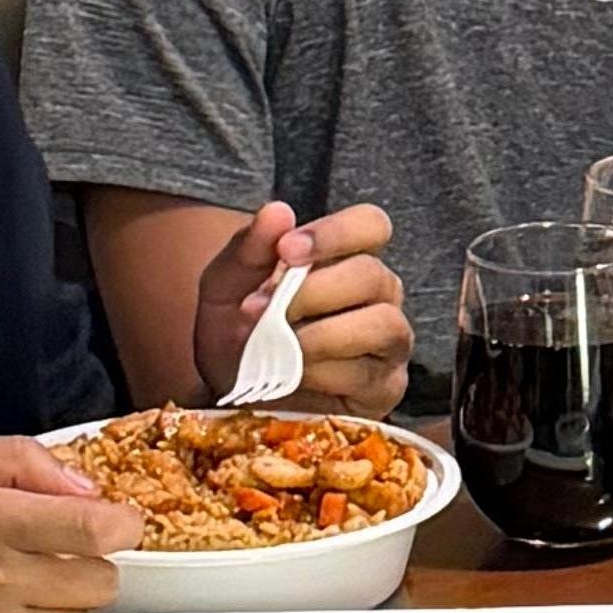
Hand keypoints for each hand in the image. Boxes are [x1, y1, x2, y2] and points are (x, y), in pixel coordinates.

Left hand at [188, 195, 411, 404]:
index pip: (371, 225)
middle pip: (373, 275)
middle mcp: (378, 295)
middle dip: (314, 292)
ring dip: (322, 335)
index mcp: (345, 259)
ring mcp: (389, 343)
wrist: (231, 401)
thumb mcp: (224, 290)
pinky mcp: (386, 387)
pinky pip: (369, 373)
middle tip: (265, 311)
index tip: (288, 250)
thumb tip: (278, 212)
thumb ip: (247, 251)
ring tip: (280, 347)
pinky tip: (294, 377)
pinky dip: (324, 373)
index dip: (336, 233)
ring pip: (382, 323)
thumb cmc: (238, 338)